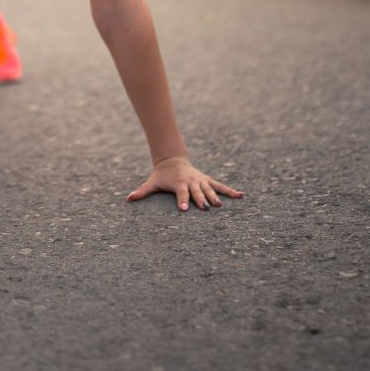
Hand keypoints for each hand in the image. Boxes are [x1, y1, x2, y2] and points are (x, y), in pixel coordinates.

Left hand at [126, 156, 244, 210]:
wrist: (173, 161)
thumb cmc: (161, 176)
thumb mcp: (152, 182)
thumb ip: (142, 191)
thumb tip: (128, 198)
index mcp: (179, 183)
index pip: (181, 193)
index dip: (182, 201)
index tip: (183, 209)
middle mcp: (191, 181)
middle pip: (197, 192)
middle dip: (200, 200)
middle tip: (205, 208)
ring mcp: (201, 181)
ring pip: (210, 189)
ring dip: (216, 197)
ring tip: (221, 206)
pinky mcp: (207, 180)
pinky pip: (220, 186)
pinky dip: (231, 191)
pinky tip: (241, 196)